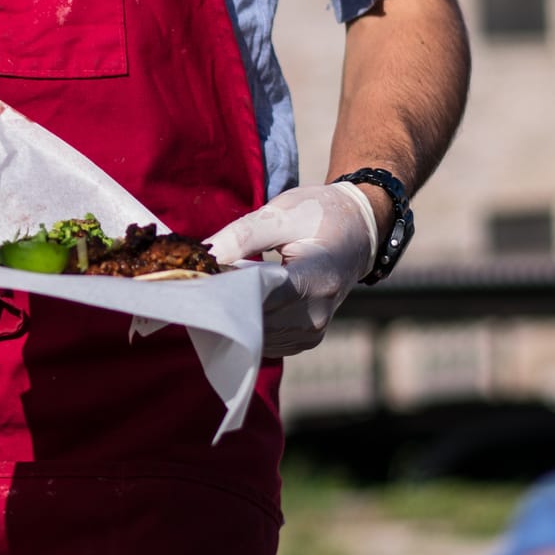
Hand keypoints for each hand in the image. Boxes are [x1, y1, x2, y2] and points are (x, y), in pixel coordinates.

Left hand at [207, 183, 377, 356]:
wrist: (356, 232)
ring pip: (255, 334)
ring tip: (218, 288)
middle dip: (224, 302)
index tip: (197, 276)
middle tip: (198, 281)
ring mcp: (312, 332)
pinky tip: (237, 301)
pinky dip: (246, 323)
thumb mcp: (282, 213)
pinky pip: (264, 340)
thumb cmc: (319, 216)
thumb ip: (242, 236)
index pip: (263, 295)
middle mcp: (318, 313)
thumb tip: (203, 257)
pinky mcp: (304, 340)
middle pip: (256, 319)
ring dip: (232, 315)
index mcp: (318, 278)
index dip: (226, 288)